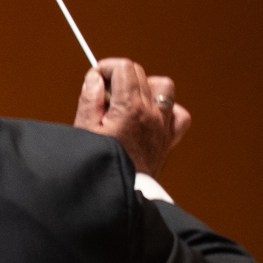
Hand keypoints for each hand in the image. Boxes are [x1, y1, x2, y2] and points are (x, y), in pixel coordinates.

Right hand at [75, 56, 188, 174]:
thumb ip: (89, 99)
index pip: (123, 67)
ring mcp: (163, 124)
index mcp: (130, 108)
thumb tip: (95, 79)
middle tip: (104, 96)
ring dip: (145, 87)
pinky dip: (167, 110)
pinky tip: (151, 116)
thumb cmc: (101, 168)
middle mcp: (151, 112)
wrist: (122, 195)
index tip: (95, 80)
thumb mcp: (84, 130)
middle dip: (119, 77)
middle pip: (139, 73)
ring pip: (163, 86)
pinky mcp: (169, 138)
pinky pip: (179, 114)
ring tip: (128, 101)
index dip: (105, 68)